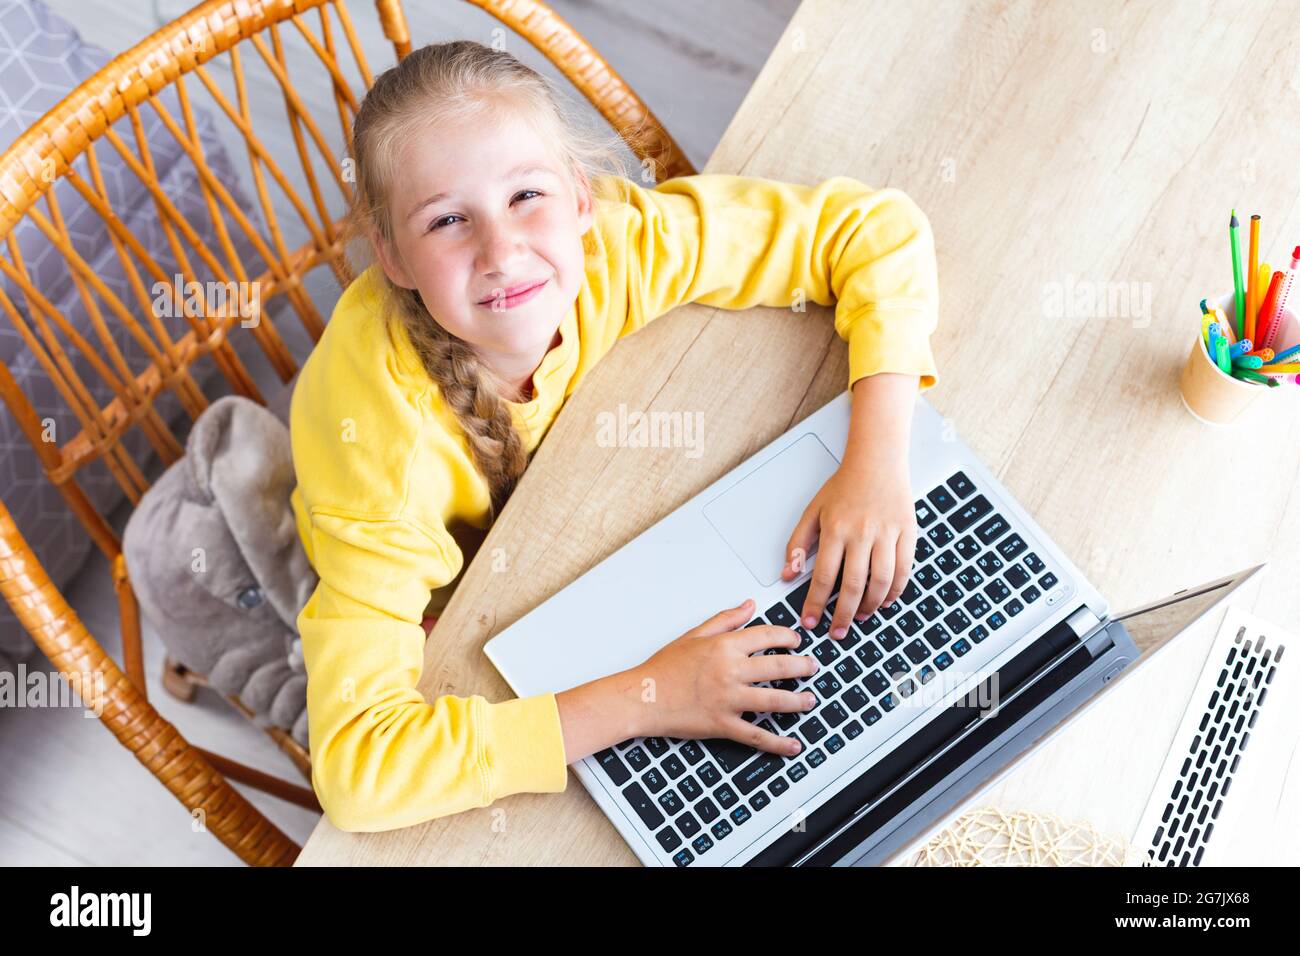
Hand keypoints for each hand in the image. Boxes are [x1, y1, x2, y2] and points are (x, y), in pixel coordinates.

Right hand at [629, 598, 816, 756]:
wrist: (642, 697)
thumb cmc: (663, 668)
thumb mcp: (693, 635)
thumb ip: (725, 620)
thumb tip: (748, 605)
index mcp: (724, 646)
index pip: (767, 636)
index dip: (787, 637)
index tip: (796, 641)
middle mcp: (730, 671)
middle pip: (779, 667)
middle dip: (802, 667)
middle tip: (813, 667)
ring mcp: (728, 699)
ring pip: (775, 700)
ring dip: (798, 701)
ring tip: (810, 700)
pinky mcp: (723, 724)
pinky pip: (756, 735)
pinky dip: (778, 743)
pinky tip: (793, 745)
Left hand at [780, 455, 916, 639]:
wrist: (877, 463)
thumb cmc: (844, 487)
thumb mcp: (813, 511)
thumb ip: (798, 544)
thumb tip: (787, 574)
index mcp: (835, 529)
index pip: (823, 576)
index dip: (816, 603)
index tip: (810, 621)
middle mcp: (862, 533)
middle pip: (853, 585)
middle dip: (844, 615)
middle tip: (837, 632)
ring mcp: (887, 533)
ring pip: (881, 581)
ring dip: (870, 606)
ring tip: (860, 618)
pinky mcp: (907, 533)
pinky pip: (903, 570)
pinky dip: (895, 591)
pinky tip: (884, 601)